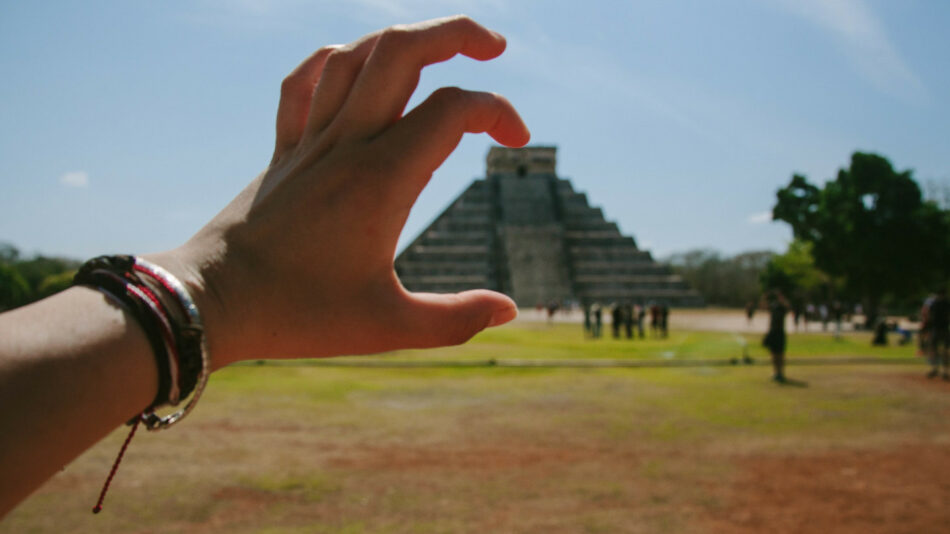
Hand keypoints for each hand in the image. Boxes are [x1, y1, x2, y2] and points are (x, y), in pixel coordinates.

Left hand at [152, 16, 529, 366]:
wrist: (210, 302)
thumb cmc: (297, 316)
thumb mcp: (388, 326)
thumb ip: (456, 319)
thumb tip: (509, 309)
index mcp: (381, 180)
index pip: (453, 111)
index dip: (498, 113)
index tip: (518, 143)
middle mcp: (346, 145)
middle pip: (403, 53)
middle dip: (457, 33)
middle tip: (495, 47)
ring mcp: (309, 142)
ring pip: (356, 56)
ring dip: (403, 39)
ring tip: (439, 46)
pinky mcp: (282, 150)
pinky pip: (303, 83)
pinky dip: (334, 61)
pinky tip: (354, 64)